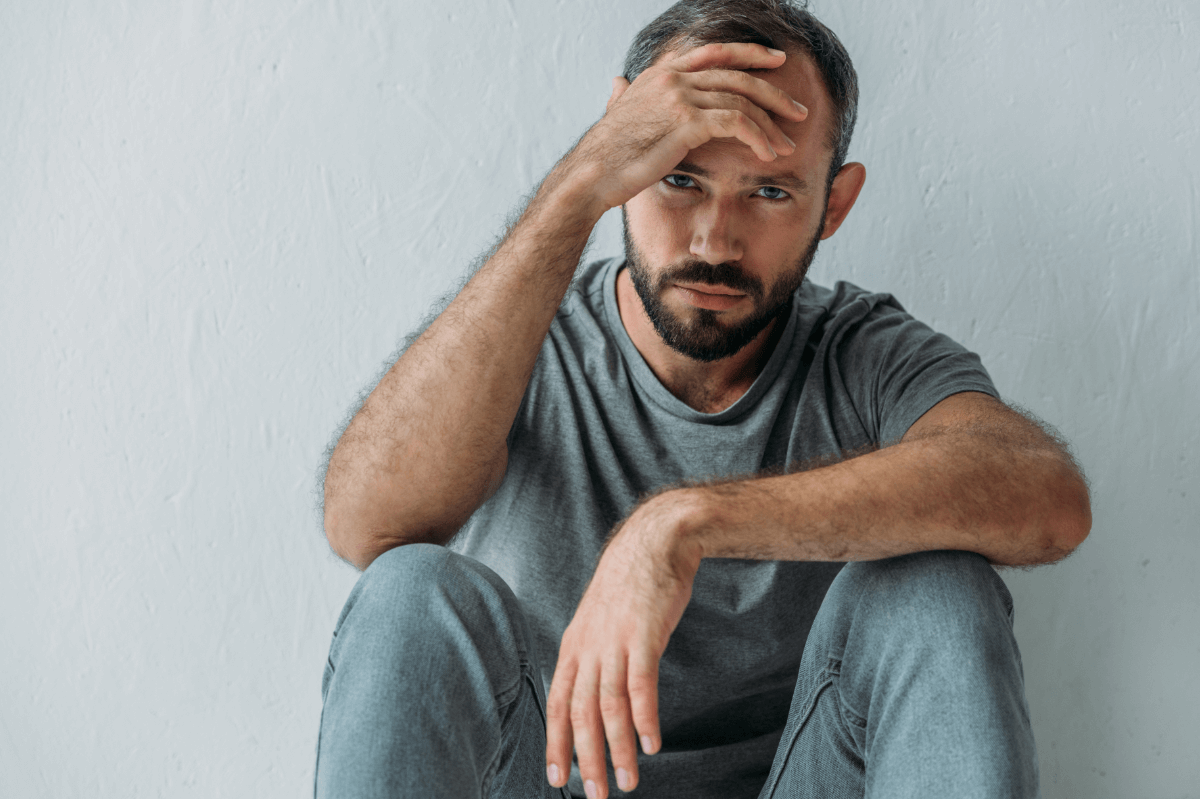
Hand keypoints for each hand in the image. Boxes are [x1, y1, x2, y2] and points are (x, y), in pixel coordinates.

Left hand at [544, 493, 703, 797]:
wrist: (654, 541)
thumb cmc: (630, 584)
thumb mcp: (598, 620)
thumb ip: (593, 655)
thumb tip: (593, 692)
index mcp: (574, 646)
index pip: (557, 704)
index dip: (556, 743)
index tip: (557, 779)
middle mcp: (588, 647)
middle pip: (580, 713)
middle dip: (585, 759)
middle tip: (594, 795)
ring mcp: (614, 641)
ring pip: (609, 706)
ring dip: (617, 748)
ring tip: (626, 782)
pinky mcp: (643, 635)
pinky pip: (641, 684)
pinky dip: (644, 717)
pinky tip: (650, 744)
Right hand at [567, 42, 808, 211]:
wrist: (591, 174)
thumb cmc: (604, 154)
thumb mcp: (616, 114)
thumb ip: (624, 96)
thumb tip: (618, 84)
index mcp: (661, 73)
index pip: (715, 52)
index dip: (749, 53)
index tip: (775, 61)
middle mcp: (673, 78)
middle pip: (738, 74)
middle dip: (774, 92)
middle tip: (798, 111)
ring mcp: (679, 96)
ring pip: (742, 101)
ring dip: (771, 125)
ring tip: (787, 145)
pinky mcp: (686, 121)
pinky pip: (736, 123)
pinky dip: (757, 138)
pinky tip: (767, 154)